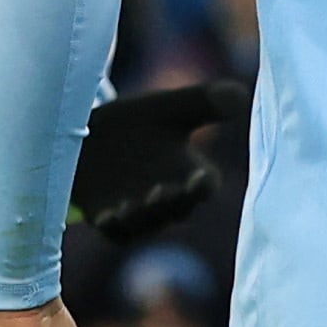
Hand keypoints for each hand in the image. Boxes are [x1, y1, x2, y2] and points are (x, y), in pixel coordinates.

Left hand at [72, 82, 240, 241]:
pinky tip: (104, 218)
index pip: (206, 187)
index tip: (199, 178)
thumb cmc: (137, 122)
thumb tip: (240, 93)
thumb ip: (204, 101)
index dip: (203, 186)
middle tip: (162, 191)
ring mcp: (139, 215)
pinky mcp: (109, 223)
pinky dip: (113, 228)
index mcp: (190, 174)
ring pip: (147, 224)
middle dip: (172, 203)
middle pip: (178, 210)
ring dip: (142, 217)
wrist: (87, 135)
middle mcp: (169, 200)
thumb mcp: (169, 107)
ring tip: (131, 205)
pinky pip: (116, 233)